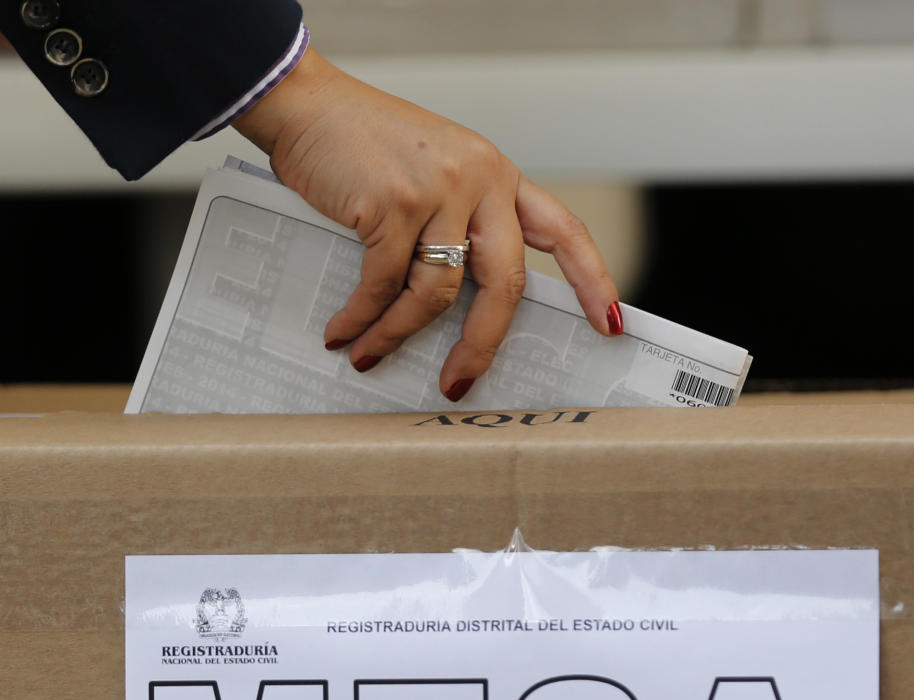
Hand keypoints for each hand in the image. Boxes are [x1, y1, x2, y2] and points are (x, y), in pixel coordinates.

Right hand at [234, 49, 621, 402]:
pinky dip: (362, 319)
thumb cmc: (364, 146)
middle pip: (505, 284)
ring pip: (438, 293)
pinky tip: (345, 333)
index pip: (562, 231)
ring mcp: (440, 190)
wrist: (304, 104)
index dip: (591, 280)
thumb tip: (456, 308)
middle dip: (482, 344)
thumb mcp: (433, 174)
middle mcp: (480, 181)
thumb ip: (456, 225)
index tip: (608, 324)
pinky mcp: (394, 204)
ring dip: (397, 335)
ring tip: (369, 355)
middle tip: (460, 381)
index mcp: (498, 177)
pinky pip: (384, 285)